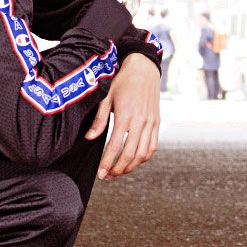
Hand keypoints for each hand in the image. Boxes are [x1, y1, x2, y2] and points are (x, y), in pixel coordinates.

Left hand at [85, 54, 159, 179]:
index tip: (100, 173)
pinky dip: (144, 158)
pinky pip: (153, 146)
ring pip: (143, 153)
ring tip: (118, 172)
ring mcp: (151, 123)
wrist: (143, 70)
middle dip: (118, 169)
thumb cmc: (121, 82)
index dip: (107, 162)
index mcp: (125, 116)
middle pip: (130, 154)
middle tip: (107, 176)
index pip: (115, 146)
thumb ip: (99, 120)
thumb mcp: (106, 98)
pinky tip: (134, 162)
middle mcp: (140, 121)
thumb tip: (89, 138)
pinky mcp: (157, 123)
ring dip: (131, 167)